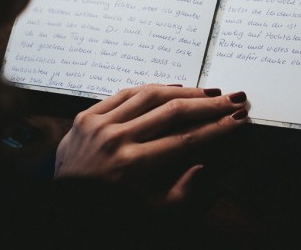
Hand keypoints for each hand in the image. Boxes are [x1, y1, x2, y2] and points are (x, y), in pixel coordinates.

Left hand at [54, 84, 247, 205]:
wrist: (62, 207)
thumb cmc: (109, 211)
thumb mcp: (150, 212)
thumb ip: (181, 193)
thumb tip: (203, 166)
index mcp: (133, 166)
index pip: (186, 139)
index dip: (217, 128)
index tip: (239, 118)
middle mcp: (116, 140)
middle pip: (173, 112)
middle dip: (209, 105)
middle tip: (233, 98)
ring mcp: (98, 124)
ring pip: (150, 95)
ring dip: (184, 91)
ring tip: (208, 92)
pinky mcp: (85, 116)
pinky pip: (124, 93)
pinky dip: (150, 89)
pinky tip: (172, 88)